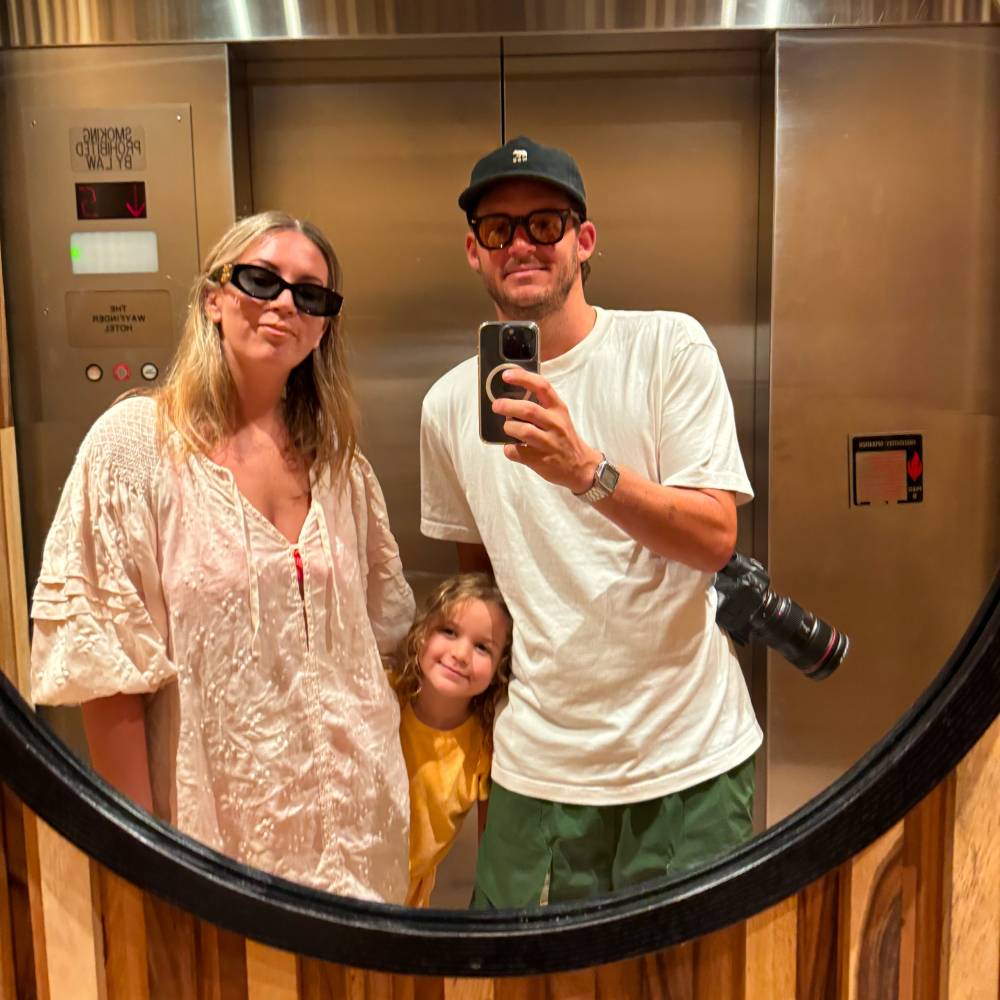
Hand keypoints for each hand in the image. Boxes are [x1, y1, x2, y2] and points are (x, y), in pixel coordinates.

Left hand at [491, 368, 602, 492]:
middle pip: (528, 410)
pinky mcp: (540, 460)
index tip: (506, 375)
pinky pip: (516, 452)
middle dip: (507, 405)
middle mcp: (555, 424)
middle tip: (496, 405)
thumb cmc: (564, 438)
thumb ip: (541, 406)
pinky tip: (512, 447)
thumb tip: (512, 397)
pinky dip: (509, 449)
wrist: (580, 466)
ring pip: (523, 430)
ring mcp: (548, 443)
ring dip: (509, 427)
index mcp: (558, 409)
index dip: (522, 378)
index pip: (542, 386)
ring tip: (507, 428)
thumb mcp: (559, 417)